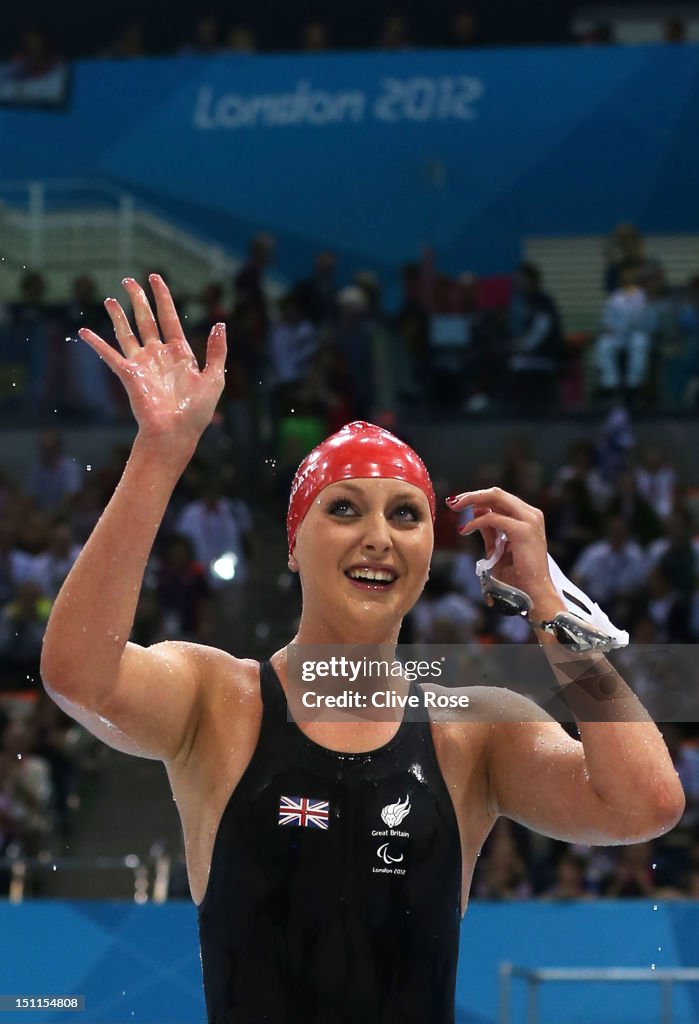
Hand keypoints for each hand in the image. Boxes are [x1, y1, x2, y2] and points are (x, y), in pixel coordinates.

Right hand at [78, 275, 225, 445]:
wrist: (175, 433)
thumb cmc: (196, 412)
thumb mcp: (214, 378)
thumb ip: (217, 351)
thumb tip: (220, 323)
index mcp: (180, 354)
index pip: (170, 318)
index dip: (163, 297)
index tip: (156, 278)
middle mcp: (159, 355)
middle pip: (146, 320)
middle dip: (138, 299)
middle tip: (129, 280)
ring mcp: (142, 364)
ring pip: (128, 332)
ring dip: (118, 315)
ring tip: (111, 298)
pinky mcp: (128, 374)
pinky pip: (109, 354)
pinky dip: (97, 343)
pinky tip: (84, 331)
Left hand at [447, 487, 564, 618]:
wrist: (533, 594)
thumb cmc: (517, 575)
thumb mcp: (498, 547)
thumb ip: (489, 529)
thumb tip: (476, 511)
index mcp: (528, 516)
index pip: (500, 498)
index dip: (478, 497)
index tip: (458, 502)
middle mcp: (531, 514)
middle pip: (497, 493)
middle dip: (472, 495)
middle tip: (452, 502)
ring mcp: (529, 520)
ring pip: (496, 498)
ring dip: (472, 500)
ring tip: (455, 508)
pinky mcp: (523, 530)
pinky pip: (493, 518)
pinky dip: (476, 522)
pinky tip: (465, 530)